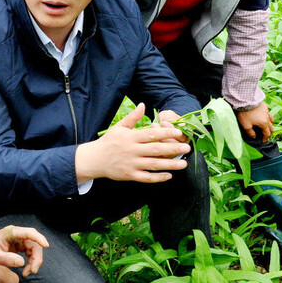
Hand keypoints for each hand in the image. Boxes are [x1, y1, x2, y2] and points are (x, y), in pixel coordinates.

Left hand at [0, 225, 48, 275]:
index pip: (29, 233)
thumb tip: (21, 262)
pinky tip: (26, 269)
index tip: (46, 245)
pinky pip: (31, 253)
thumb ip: (7, 259)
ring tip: (27, 273)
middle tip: (32, 271)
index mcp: (12, 233)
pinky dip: (30, 262)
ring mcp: (20, 240)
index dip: (39, 238)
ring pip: (34, 249)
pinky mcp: (21, 245)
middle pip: (35, 244)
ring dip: (34, 262)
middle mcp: (18, 234)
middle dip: (36, 258)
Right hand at [75, 103, 189, 183]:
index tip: (179, 132)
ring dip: (170, 165)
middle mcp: (132, 150)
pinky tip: (169, 176)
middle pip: (156, 149)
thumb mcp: (119, 127)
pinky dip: (158, 177)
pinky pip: (146, 177)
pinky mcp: (130, 175)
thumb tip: (143, 105)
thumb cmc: (108, 142)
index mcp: (130, 137)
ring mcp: (131, 164)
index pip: (151, 134)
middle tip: (187, 148)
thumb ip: (133, 117)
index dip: (166, 133)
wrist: (94, 159)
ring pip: (154, 164)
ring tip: (183, 164)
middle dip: (173, 149)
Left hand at [236, 101, 274, 141]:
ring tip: (265, 126)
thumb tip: (254, 137)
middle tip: (265, 136)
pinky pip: (268, 113)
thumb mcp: (245, 125)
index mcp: (263, 123)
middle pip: (272, 127)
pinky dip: (267, 117)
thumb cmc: (245, 113)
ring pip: (272, 120)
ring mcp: (267, 111)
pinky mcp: (264, 106)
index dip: (265, 139)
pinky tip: (262, 116)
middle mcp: (267, 117)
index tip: (263, 142)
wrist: (244, 100)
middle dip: (269, 133)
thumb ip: (250, 133)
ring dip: (270, 124)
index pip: (267, 133)